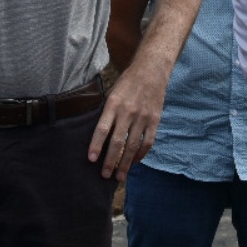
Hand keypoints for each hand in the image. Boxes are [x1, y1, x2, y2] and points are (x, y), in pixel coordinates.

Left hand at [87, 59, 167, 180]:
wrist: (151, 70)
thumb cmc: (127, 82)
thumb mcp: (112, 93)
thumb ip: (106, 113)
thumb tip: (98, 136)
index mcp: (114, 104)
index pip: (102, 128)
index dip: (96, 145)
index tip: (91, 159)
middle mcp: (128, 112)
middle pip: (118, 142)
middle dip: (110, 161)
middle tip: (104, 175)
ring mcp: (143, 117)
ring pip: (133, 146)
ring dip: (125, 163)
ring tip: (119, 176)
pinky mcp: (155, 121)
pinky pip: (147, 142)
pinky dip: (141, 155)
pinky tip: (134, 162)